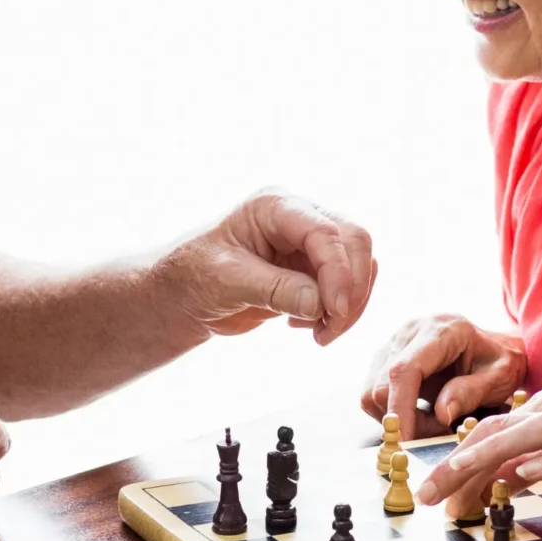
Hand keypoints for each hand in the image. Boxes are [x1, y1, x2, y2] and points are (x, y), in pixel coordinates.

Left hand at [164, 194, 375, 346]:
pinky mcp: (314, 270)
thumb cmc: (193, 276)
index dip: (339, 271)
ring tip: (318, 333)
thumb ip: (276, 289)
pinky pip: (347, 287)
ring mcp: (309, 244)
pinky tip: (307, 326)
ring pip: (358, 266)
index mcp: (275, 207)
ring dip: (349, 305)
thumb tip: (320, 304)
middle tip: (332, 327)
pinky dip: (338, 312)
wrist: (183, 296)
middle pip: (354, 243)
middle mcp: (299, 218)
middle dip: (352, 289)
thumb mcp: (227, 281)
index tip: (335, 311)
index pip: (326, 232)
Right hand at [360, 313, 524, 432]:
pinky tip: (422, 413)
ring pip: (372, 393)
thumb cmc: (500, 362)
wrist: (494, 348)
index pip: (404, 370)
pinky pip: (375, 394)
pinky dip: (395, 413)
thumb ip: (470, 393)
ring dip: (399, 418)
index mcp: (441, 331)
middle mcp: (410, 332)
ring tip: (434, 421)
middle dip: (406, 420)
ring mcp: (394, 343)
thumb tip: (441, 414)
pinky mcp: (385, 358)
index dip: (401, 408)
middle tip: (440, 430)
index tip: (407, 441)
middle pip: (382, 385)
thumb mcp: (499, 378)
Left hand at [414, 380, 541, 511]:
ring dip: (480, 466)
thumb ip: (541, 459)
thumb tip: (500, 480)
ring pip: (521, 439)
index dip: (458, 458)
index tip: (435, 487)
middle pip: (495, 432)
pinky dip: (541, 466)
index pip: (493, 427)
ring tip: (453, 491)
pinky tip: (515, 480)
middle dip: (454, 465)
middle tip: (425, 495)